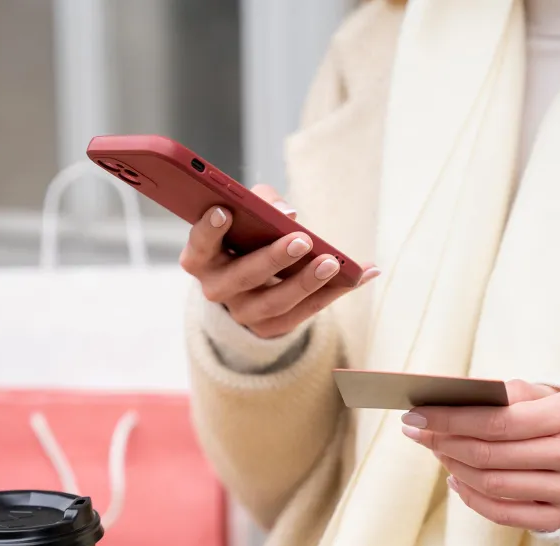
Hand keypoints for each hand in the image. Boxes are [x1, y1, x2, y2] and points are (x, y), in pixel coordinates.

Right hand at [180, 184, 379, 338]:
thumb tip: (287, 214)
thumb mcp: (249, 214)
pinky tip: (361, 274)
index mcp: (202, 259)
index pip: (198, 247)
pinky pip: (304, 313)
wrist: (251, 283)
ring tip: (333, 263)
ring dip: (307, 282)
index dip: (208, 231)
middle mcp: (216, 289)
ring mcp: (243, 313)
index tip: (224, 210)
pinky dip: (333, 293)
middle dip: (273, 258)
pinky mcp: (270, 328)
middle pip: (243, 277)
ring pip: (275, 302)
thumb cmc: (247, 235)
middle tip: (302, 240)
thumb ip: (262, 204)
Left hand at [401, 380, 559, 531]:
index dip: (450, 419)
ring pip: (492, 484)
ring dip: (453, 465)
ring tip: (436, 449)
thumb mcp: (558, 395)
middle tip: (416, 430)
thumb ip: (513, 394)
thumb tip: (457, 397)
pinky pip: (504, 513)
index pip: (497, 421)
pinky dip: (471, 497)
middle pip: (489, 454)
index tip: (416, 413)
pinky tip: (455, 479)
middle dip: (443, 440)